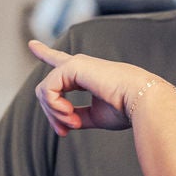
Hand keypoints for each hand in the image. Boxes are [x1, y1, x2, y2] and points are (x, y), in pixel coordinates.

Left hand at [27, 39, 172, 136]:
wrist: (143, 101)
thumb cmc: (127, 109)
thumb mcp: (97, 115)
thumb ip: (79, 115)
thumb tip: (65, 121)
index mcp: (88, 74)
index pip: (62, 62)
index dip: (45, 53)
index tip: (32, 43)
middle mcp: (80, 65)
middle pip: (48, 89)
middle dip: (52, 114)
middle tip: (65, 131)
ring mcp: (76, 63)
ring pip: (45, 90)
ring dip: (54, 113)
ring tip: (71, 123)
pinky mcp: (73, 66)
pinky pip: (48, 89)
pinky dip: (55, 107)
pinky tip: (70, 114)